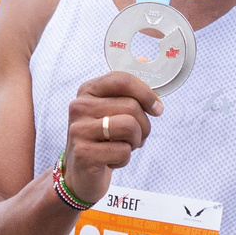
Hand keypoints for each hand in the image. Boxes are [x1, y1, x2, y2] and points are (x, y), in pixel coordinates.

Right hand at [61, 73, 161, 205]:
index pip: (122, 79)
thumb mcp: (111, 110)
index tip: (156, 109)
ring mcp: (79, 130)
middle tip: (136, 137)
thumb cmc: (102, 140)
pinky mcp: (83, 153)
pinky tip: (110, 161)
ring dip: (136, 142)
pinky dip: (124, 160)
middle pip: (132, 106)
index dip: (146, 93)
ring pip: (130, 127)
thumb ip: (127, 88)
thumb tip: (145, 59)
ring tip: (124, 147)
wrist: (80, 174)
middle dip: (144, 126)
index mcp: (88, 90)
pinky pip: (123, 152)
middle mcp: (79, 106)